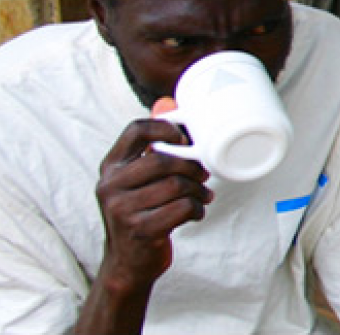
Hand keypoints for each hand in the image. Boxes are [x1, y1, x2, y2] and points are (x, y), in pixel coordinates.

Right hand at [95, 100, 213, 293]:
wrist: (128, 263)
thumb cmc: (140, 212)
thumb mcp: (137, 180)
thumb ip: (151, 146)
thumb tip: (167, 103)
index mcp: (110, 167)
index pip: (136, 131)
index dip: (165, 128)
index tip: (184, 138)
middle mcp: (110, 185)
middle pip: (164, 160)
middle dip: (192, 167)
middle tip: (203, 174)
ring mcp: (122, 209)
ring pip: (177, 186)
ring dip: (198, 191)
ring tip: (201, 196)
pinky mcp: (140, 230)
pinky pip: (182, 208)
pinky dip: (196, 209)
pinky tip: (194, 212)